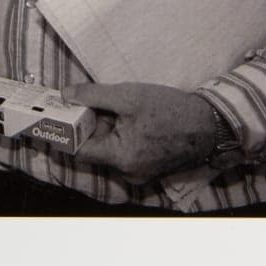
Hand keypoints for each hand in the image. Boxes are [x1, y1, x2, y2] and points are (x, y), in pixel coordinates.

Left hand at [63, 82, 215, 184]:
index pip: (78, 149)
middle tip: (78, 100)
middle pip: (93, 148)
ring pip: (108, 148)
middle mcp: (127, 172)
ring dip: (102, 126)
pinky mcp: (147, 166)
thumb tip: (66, 94)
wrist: (211, 124)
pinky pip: (122, 150)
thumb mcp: (129, 96)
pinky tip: (121, 113)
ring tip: (103, 103)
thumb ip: (94, 95)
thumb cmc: (171, 110)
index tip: (54, 114)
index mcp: (121, 158)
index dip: (64, 130)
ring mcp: (138, 171)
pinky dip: (117, 132)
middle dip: (85, 124)